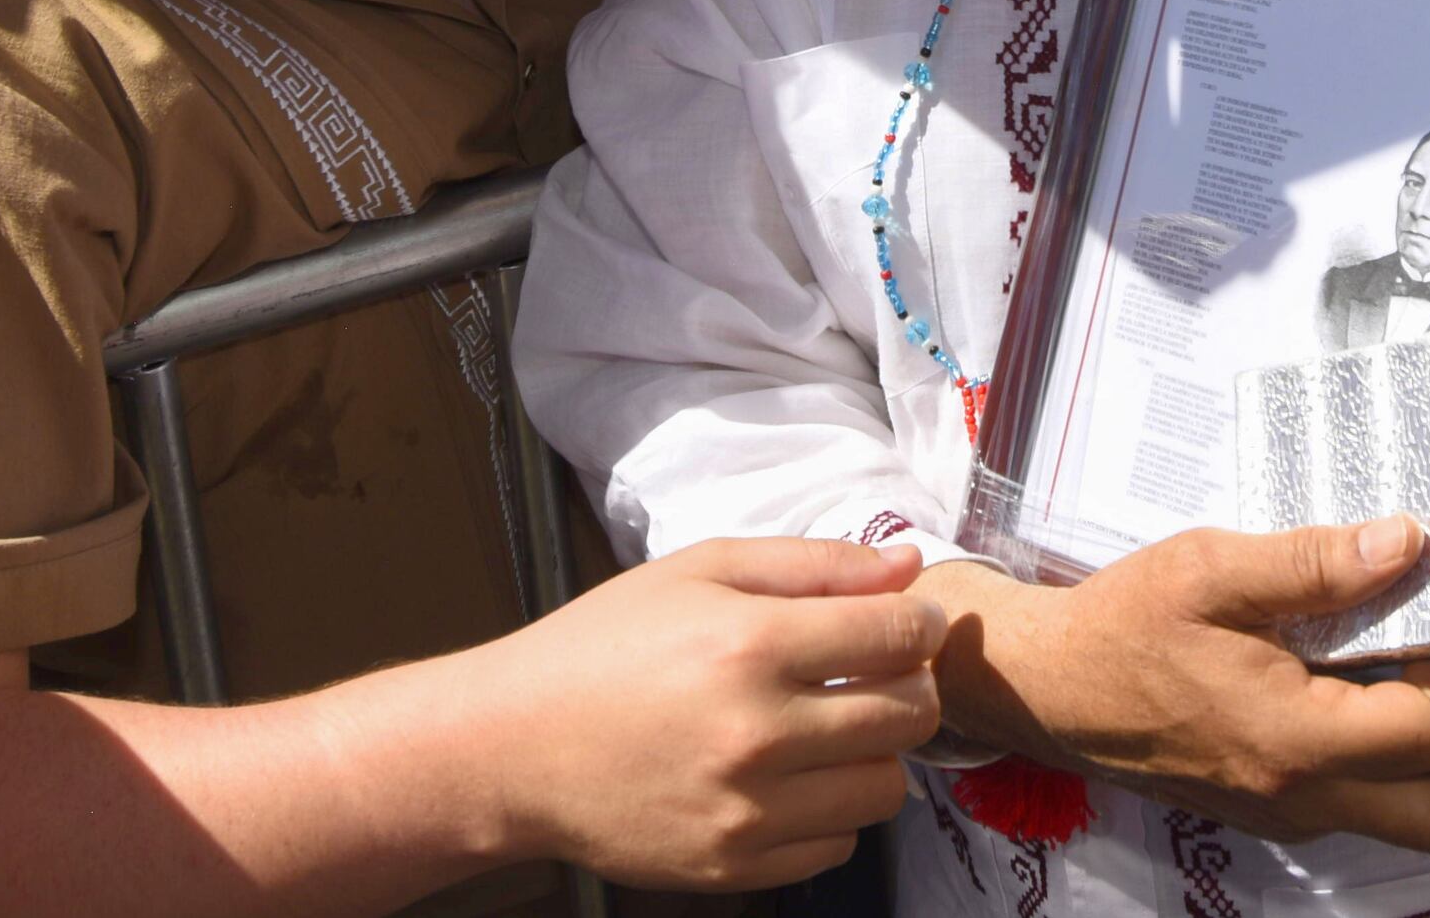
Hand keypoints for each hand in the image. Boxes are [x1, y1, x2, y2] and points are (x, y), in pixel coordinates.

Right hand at [450, 540, 946, 893]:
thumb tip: (908, 567)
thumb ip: (814, 564)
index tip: (908, 621)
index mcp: (748, 644)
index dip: (919, 622)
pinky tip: (788, 777)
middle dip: (909, 684)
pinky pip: (838, 843)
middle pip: (909, 715)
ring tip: (828, 728)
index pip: (896, 635)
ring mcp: (746, 810)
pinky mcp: (734, 865)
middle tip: (874, 674)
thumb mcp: (700, 571)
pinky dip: (829, 810)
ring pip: (886, 787)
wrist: (510, 749)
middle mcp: (755, 733)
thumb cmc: (602, 648)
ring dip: (875, 753)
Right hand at [936, 520, 1429, 852]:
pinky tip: (1381, 691)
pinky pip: (1366, 806)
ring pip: (1412, 823)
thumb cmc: (1125, 624)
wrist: (1049, 688)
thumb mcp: (1212, 570)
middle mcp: (1304, 797)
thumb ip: (1314, 561)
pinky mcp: (1275, 809)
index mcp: (1294, 741)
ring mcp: (1291, 814)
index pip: (1428, 732)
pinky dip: (1398, 766)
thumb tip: (1409, 542)